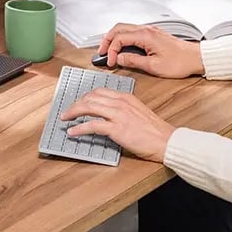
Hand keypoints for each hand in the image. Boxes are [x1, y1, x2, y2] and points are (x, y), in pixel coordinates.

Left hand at [60, 88, 174, 162]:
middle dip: (76, 104)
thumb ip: (123, 110)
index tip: (79, 103)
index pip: (99, 91)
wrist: (165, 140)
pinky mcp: (116, 129)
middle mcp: (120, 102)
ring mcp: (118, 114)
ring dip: (73, 113)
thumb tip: (108, 116)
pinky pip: (92, 126)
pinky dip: (79, 128)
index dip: (85, 97)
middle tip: (68, 112)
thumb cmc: (155, 130)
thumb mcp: (138, 112)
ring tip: (65, 119)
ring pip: (88, 107)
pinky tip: (72, 132)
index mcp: (125, 97)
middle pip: (90, 98)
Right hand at [97, 24, 204, 78]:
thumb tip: (119, 59)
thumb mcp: (154, 66)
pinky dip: (123, 38)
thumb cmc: (179, 62)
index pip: (119, 38)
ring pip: (124, 28)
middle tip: (101, 53)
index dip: (111, 50)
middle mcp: (146, 29)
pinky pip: (132, 32)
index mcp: (145, 35)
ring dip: (114, 38)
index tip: (110, 62)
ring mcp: (149, 30)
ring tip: (109, 51)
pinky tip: (122, 48)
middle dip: (106, 40)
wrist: (196, 58)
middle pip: (118, 28)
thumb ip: (134, 61)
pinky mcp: (152, 34)